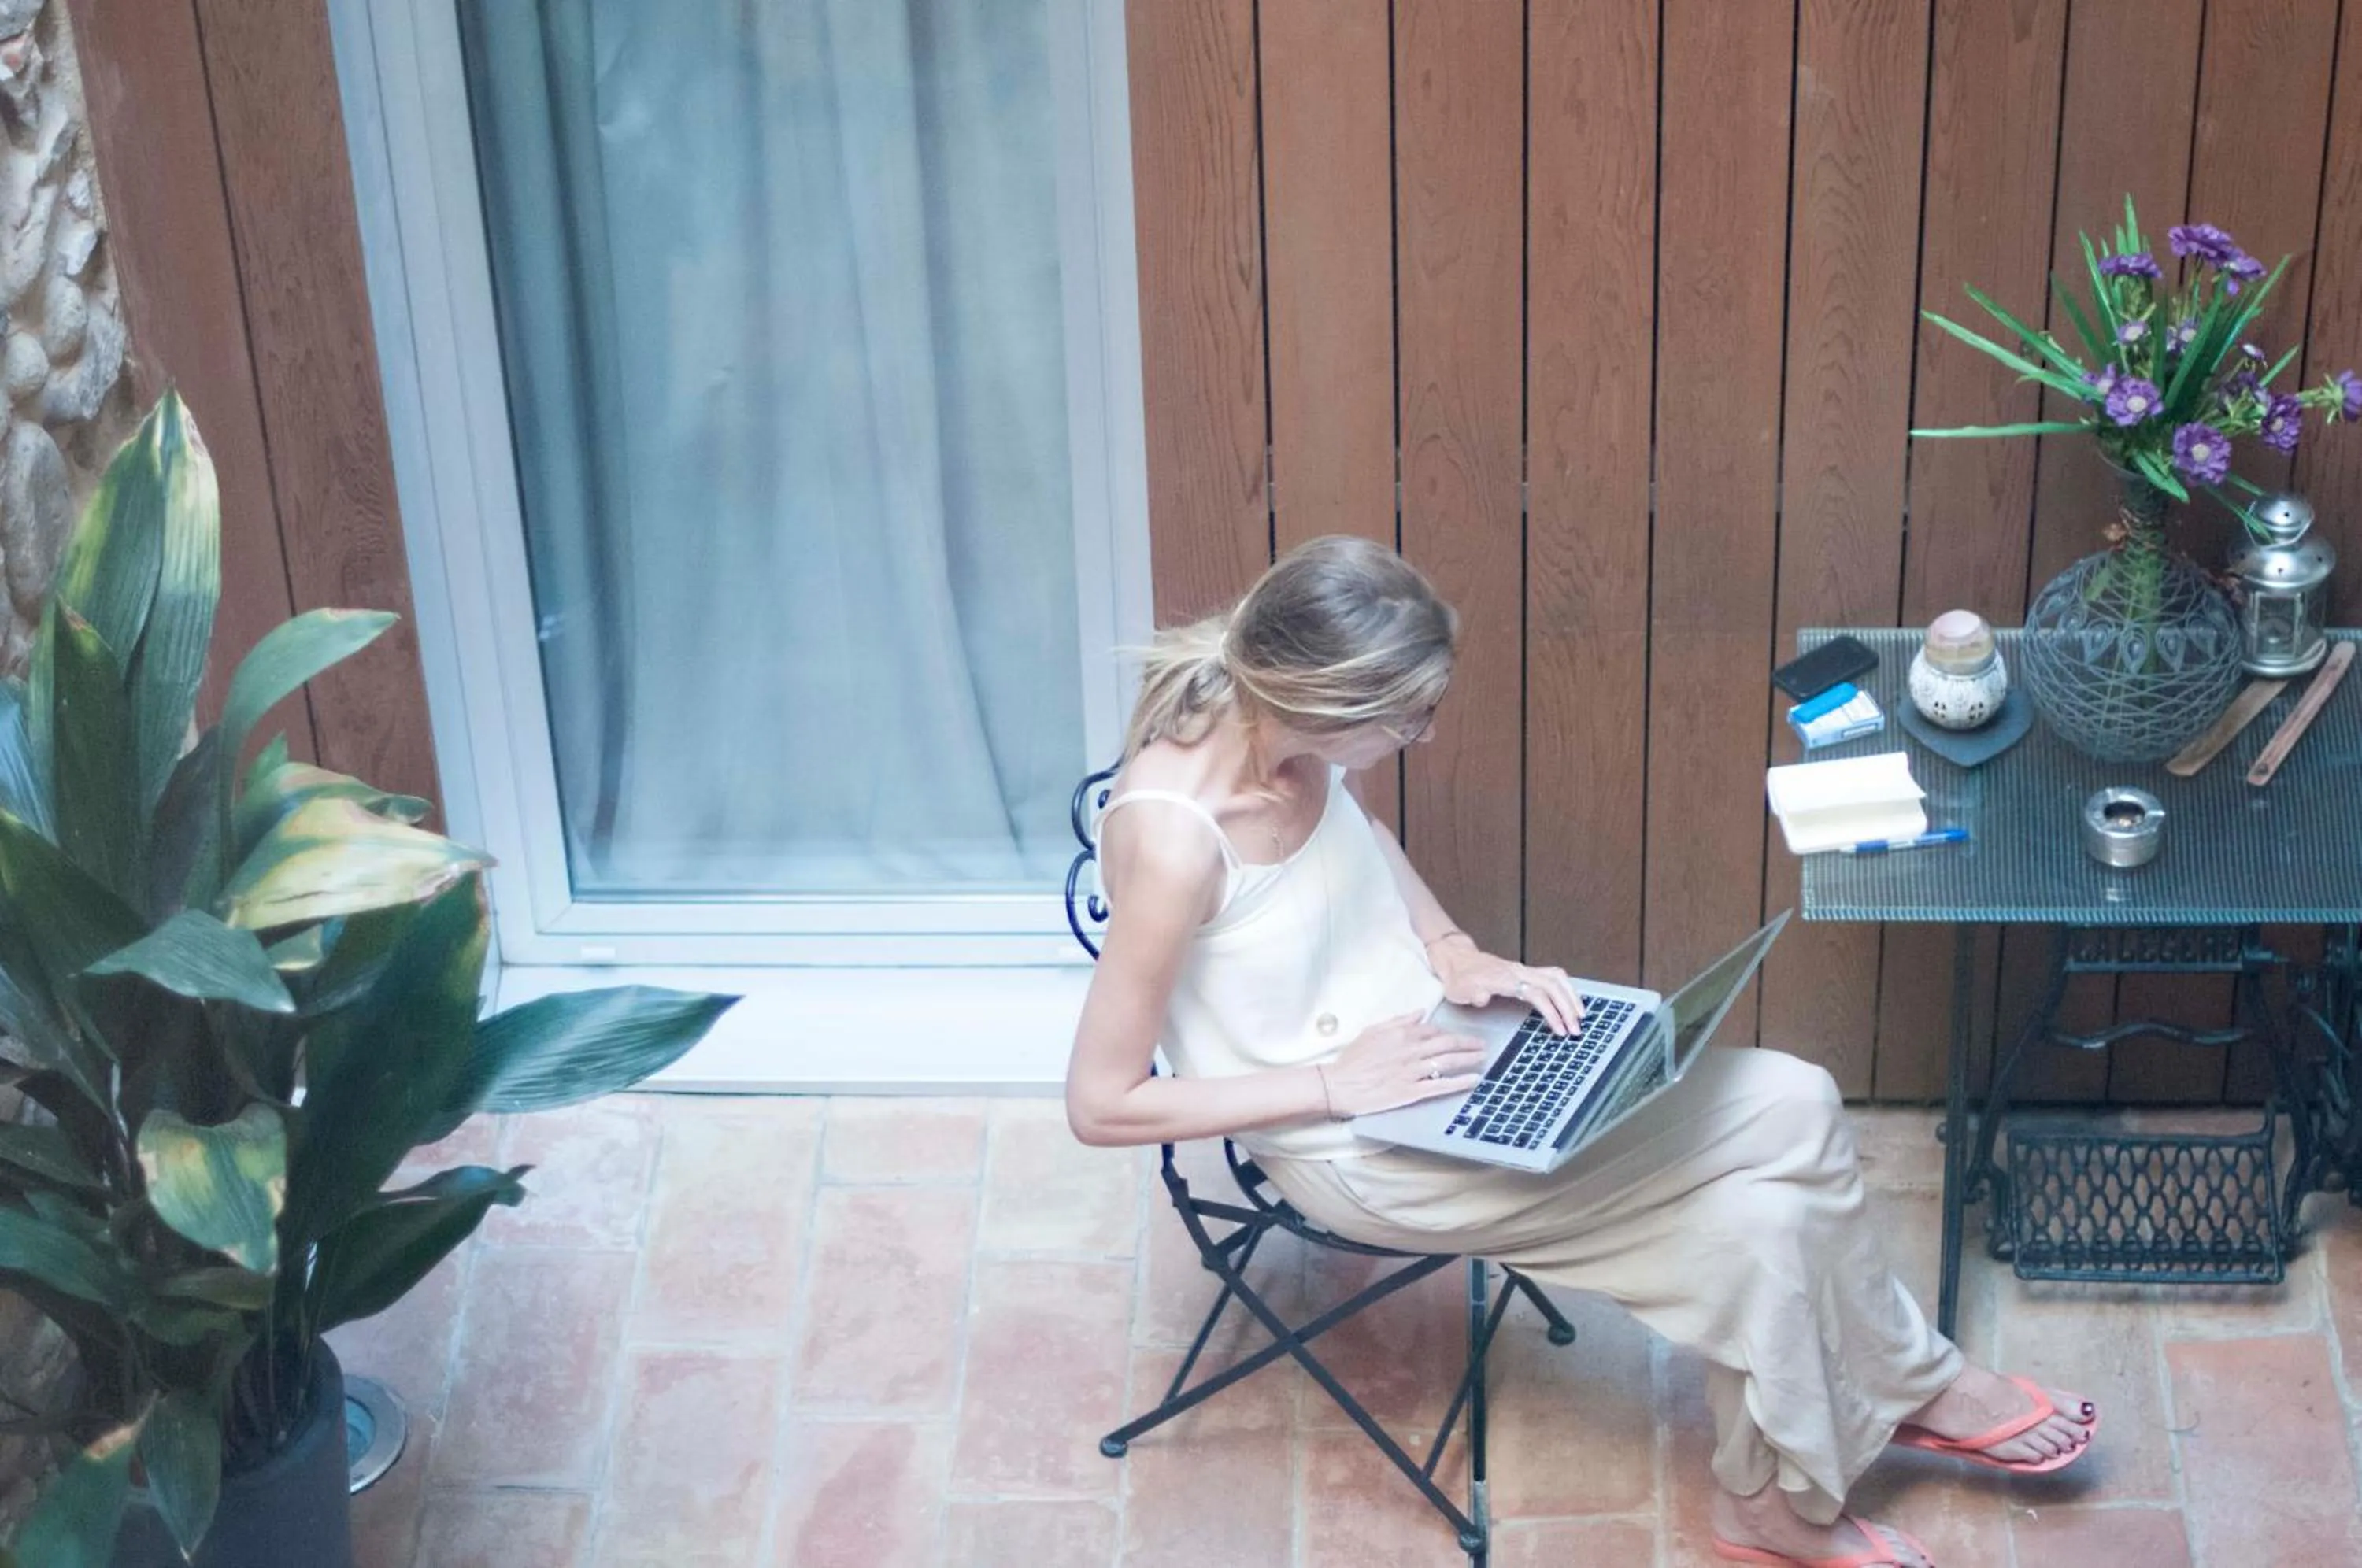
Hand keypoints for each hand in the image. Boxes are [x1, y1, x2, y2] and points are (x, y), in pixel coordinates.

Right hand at [1319, 1010, 1488, 1117]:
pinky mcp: (1412, 1091)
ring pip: (1448, 1061)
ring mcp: (1413, 1071)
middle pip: (1447, 1043)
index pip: (1433, 1030)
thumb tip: (1420, 1013)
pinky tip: (1474, 1080)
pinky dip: (1459, 1082)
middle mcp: (1410, 1050)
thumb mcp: (1373, 1031)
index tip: (1458, 1038)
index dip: (1449, 1034)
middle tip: (1482, 1044)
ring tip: (1483, 1058)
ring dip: (1469, 1058)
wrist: (1339, 1084)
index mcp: (1401, 1034)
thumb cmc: (1352, 1059)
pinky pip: (1441, 1085)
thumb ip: (1398, 1021)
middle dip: (1468, 1043)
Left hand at [1429, 941, 1583, 1034]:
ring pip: (1557, 977)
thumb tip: (1483, 996)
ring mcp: (1524, 969)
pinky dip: (1565, 987)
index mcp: (1505, 978)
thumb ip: (1474, 994)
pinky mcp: (1526, 971)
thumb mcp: (1460, 989)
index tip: (1560, 1029)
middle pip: (1553, 985)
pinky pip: (1552, 974)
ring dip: (1571, 996)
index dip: (1551, 1011)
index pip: (1537, 993)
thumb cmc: (1459, 977)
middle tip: (1576, 1029)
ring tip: (1580, 1015)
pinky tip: (1571, 999)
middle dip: (1568, 1007)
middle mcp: (1518, 971)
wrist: (1456, 959)